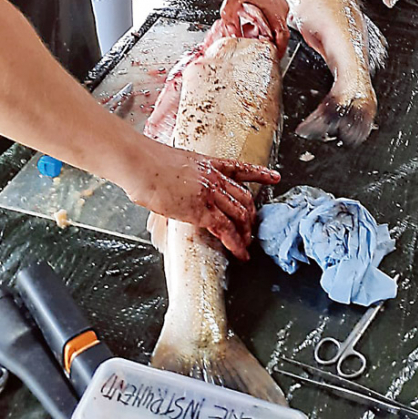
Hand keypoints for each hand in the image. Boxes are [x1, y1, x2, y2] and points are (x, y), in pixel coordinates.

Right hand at [129, 144, 279, 259]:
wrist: (142, 164)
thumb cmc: (149, 164)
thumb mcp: (175, 166)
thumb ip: (183, 178)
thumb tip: (175, 189)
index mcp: (209, 164)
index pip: (242, 168)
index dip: (261, 174)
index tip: (275, 176)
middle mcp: (215, 178)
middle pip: (245, 197)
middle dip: (251, 215)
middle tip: (252, 228)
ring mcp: (211, 194)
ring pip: (240, 214)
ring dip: (246, 232)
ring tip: (247, 244)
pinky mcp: (202, 211)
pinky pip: (226, 230)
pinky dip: (236, 244)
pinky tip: (241, 254)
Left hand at [221, 0, 289, 56]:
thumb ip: (230, 17)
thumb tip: (230, 32)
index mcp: (275, 10)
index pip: (283, 36)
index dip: (279, 50)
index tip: (274, 58)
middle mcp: (282, 8)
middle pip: (281, 33)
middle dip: (271, 44)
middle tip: (261, 53)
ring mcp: (281, 5)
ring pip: (278, 26)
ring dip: (268, 34)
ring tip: (255, 38)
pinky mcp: (278, 3)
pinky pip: (276, 18)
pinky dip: (267, 25)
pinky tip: (254, 25)